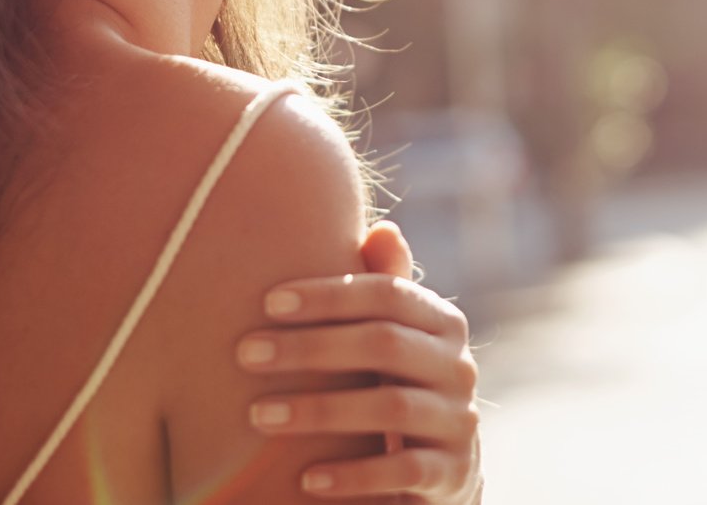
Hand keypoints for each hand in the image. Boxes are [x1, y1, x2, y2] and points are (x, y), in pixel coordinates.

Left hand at [240, 221, 483, 501]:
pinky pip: (403, 472)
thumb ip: (385, 287)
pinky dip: (353, 474)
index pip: (388, 294)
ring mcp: (460, 420)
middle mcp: (459, 366)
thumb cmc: (399, 385)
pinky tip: (306, 478)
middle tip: (246, 353)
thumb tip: (383, 228)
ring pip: (390, 408)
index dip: (328, 294)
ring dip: (319, 411)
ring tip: (260, 416)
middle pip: (383, 344)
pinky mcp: (454, 473)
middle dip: (309, 347)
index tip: (267, 302)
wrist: (443, 470)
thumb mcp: (395, 338)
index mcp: (442, 322)